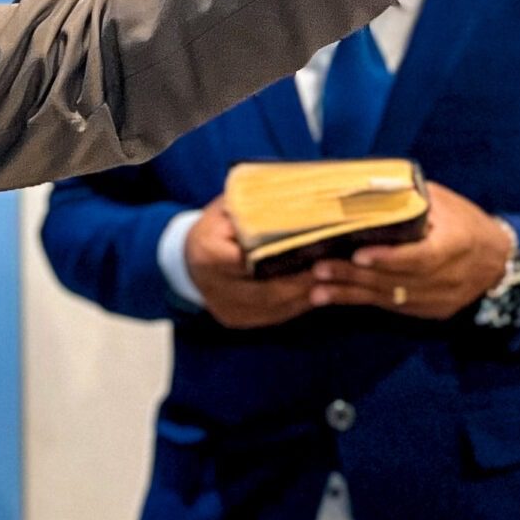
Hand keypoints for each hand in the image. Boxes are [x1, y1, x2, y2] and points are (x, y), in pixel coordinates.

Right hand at [184, 200, 320, 330]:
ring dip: (305, 295)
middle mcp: (214, 285)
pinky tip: (315, 291)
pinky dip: (297, 305)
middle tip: (333, 268)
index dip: (284, 257)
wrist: (186, 260)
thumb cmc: (215, 228)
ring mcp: (224, 307)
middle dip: (302, 281)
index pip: (251, 260)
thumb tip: (301, 201)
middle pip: (267, 290)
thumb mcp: (228, 208)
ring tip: (331, 280)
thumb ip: (256, 207)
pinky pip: (273, 316)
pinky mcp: (234, 319)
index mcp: (209, 253)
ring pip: (274, 307)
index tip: (313, 249)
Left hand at [307, 182, 512, 319]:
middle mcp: (450, 277)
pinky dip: (362, 302)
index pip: (423, 256)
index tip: (359, 255)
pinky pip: (392, 308)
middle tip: (320, 269)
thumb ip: (410, 198)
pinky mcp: (430, 311)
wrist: (497, 261)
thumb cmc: (464, 222)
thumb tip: (365, 187)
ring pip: (391, 299)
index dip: (390, 258)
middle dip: (355, 276)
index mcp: (457, 244)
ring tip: (316, 290)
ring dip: (351, 294)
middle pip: (398, 281)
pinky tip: (333, 298)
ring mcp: (440, 298)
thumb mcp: (444, 202)